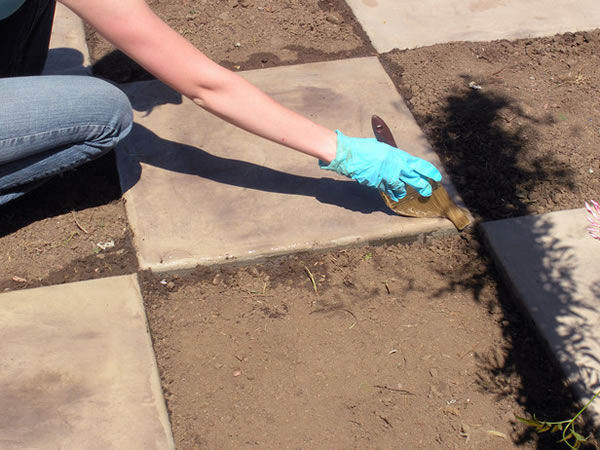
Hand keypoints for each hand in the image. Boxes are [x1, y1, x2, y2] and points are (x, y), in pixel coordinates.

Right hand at [319, 130, 441, 200]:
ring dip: (403, 191)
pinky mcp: (378, 185)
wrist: (350, 156)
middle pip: (414, 179)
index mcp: (398, 155)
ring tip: (404, 193)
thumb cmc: (364, 148)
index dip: (429, 172)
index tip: (437, 177)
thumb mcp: (383, 147)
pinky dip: (391, 193)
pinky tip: (395, 196)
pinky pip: (388, 190)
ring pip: (400, 187)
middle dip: (422, 186)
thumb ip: (392, 156)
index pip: (419, 165)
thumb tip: (397, 160)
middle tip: (428, 192)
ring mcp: (387, 177)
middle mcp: (396, 167)